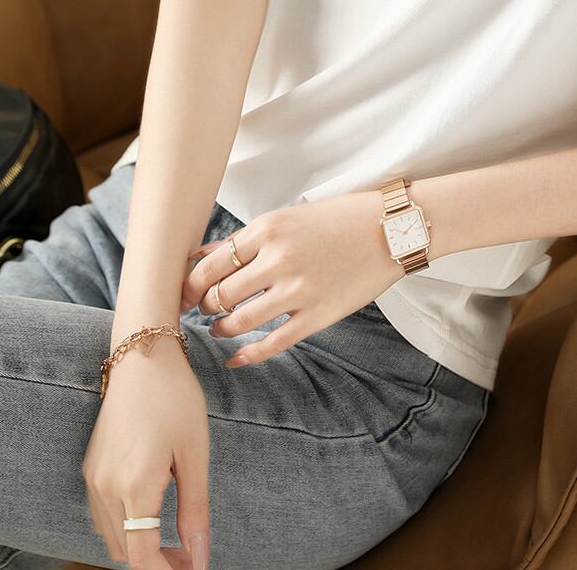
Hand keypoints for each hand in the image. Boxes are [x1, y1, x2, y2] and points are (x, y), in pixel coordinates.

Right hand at [82, 335, 209, 568]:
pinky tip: (152, 510)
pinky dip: (124, 526)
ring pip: (111, 537)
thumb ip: (195, 509)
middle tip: (190, 553)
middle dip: (155, 562)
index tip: (192, 568)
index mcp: (134, 486)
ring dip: (138, 546)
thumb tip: (199, 557)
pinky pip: (102, 515)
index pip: (142, 557)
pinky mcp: (90, 468)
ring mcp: (93, 478)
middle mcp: (105, 488)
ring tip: (174, 536)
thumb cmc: (175, 399)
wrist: (142, 358)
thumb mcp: (195, 453)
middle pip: (124, 552)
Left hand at [180, 191, 403, 367]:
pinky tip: (235, 358)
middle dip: (203, 307)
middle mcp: (278, 259)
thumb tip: (199, 257)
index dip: (189, 285)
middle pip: (218, 295)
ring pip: (237, 322)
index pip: (209, 266)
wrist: (390, 229)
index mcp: (268, 228)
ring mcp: (298, 290)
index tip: (185, 293)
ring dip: (220, 328)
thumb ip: (244, 239)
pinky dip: (247, 355)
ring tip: (219, 327)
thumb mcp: (288, 217)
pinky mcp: (317, 315)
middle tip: (201, 309)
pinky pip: (271, 343)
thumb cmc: (338, 218)